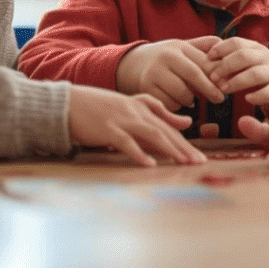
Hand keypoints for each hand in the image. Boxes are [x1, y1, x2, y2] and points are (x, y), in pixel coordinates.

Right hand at [67, 86, 206, 166]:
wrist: (69, 103)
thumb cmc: (99, 107)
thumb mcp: (130, 106)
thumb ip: (157, 113)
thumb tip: (186, 122)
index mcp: (141, 105)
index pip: (168, 125)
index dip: (185, 141)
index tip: (199, 156)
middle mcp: (135, 111)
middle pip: (164, 130)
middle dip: (183, 148)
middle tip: (199, 163)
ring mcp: (122, 120)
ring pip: (152, 134)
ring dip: (169, 149)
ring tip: (183, 163)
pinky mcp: (108, 130)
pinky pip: (127, 143)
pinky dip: (139, 154)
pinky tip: (150, 165)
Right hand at [116, 37, 223, 110]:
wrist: (133, 64)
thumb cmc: (166, 57)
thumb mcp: (182, 47)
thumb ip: (203, 46)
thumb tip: (224, 43)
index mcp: (179, 46)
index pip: (203, 61)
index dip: (217, 75)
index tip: (227, 86)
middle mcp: (166, 57)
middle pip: (193, 75)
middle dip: (209, 89)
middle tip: (219, 99)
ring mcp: (154, 73)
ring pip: (182, 93)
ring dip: (190, 99)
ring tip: (190, 96)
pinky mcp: (146, 88)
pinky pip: (170, 103)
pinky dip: (176, 105)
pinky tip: (175, 99)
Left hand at [206, 37, 268, 117]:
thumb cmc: (257, 75)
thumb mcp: (244, 64)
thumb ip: (228, 61)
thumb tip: (204, 59)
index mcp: (255, 48)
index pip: (236, 42)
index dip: (221, 49)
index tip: (207, 58)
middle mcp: (266, 57)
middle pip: (244, 56)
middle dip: (226, 66)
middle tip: (212, 77)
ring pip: (256, 73)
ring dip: (237, 81)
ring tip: (223, 89)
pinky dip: (258, 95)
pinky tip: (247, 99)